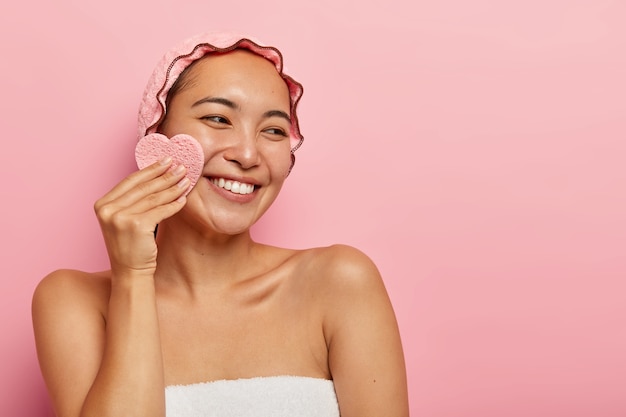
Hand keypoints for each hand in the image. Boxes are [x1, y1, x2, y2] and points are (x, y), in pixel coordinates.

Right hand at [94, 157, 189, 277]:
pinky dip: (174, 205)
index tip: (166, 160)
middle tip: (181, 167)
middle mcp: (108, 209)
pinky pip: (161, 211)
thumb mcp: (122, 219)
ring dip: (172, 188)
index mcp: (102, 204)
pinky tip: (183, 199)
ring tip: (186, 181)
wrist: (129, 271)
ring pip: (153, 198)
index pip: (130, 181)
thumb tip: (156, 175)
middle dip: (165, 176)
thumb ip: (131, 200)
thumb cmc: (130, 244)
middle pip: (143, 187)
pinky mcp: (136, 225)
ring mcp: (120, 217)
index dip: (150, 169)